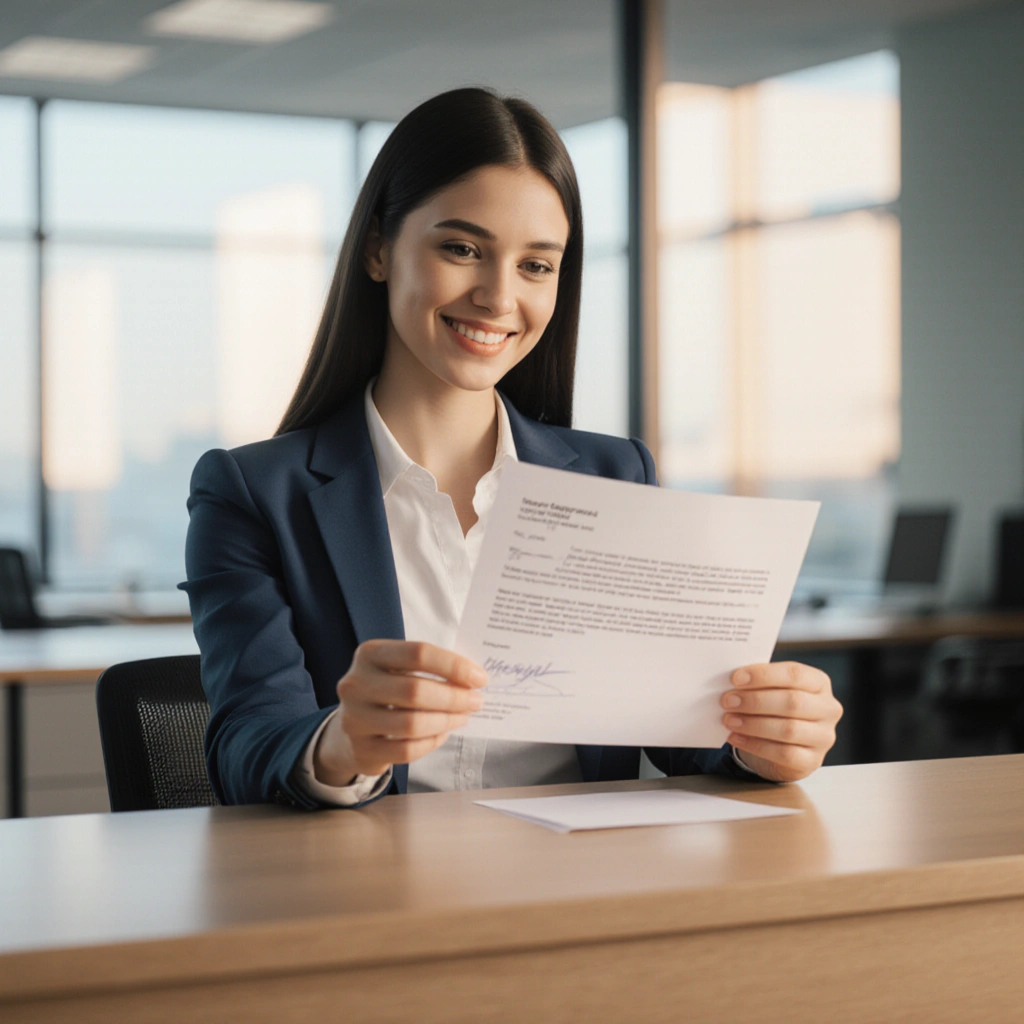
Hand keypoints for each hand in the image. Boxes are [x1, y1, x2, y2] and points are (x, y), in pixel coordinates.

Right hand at [313, 640, 486, 784]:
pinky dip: (431, 742)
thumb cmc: (387, 690)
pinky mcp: (361, 749)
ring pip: (412, 724)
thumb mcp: (399, 668)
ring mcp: (355, 719)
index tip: (479, 678)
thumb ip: (430, 668)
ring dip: (446, 721)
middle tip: (476, 701)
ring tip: (462, 717)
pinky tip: (442, 734)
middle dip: (454, 697)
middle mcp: (356, 684)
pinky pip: (407, 750)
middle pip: (415, 690)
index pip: (418, 653)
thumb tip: (474, 679)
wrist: (350, 728)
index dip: (454, 666)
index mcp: (369, 654)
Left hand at [720, 662, 842, 782]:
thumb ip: (759, 683)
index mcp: (819, 682)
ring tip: (729, 720)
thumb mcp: (772, 690)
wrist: (782, 745)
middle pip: (792, 702)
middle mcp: (828, 708)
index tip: (736, 678)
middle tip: (728, 701)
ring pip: (789, 730)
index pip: (795, 674)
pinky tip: (736, 737)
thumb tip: (732, 681)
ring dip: (753, 724)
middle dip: (755, 701)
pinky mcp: (813, 760)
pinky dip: (755, 745)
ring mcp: (824, 737)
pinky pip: (784, 754)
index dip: (763, 675)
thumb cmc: (775, 709)